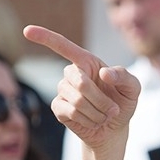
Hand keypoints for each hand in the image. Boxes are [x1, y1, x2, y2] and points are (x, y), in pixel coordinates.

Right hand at [22, 25, 139, 151]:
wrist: (114, 128)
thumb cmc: (123, 102)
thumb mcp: (133, 88)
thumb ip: (124, 76)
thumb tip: (104, 73)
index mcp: (87, 62)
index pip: (63, 46)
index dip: (45, 37)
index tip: (27, 30)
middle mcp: (72, 74)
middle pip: (80, 82)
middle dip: (100, 99)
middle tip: (113, 109)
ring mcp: (63, 90)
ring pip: (77, 100)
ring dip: (97, 112)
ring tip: (104, 116)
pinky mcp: (58, 108)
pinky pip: (70, 112)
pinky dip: (88, 120)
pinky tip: (92, 121)